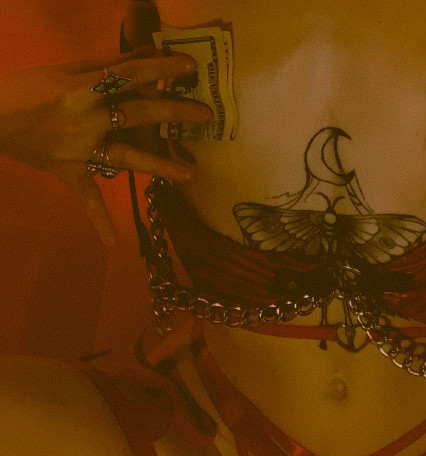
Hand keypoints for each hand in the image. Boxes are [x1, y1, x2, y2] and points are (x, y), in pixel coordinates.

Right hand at [0, 50, 211, 246]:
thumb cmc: (29, 87)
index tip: (188, 67)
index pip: (128, 74)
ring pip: (124, 157)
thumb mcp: (69, 70)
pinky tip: (113, 242)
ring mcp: (78, 149)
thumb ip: (110, 66)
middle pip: (135, 114)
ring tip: (188, 172)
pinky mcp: (68, 171)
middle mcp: (83, 118)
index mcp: (81, 87)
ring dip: (157, 164)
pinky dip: (97, 219)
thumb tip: (150, 52)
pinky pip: (86, 197)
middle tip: (205, 114)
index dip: (160, 69)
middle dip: (172, 112)